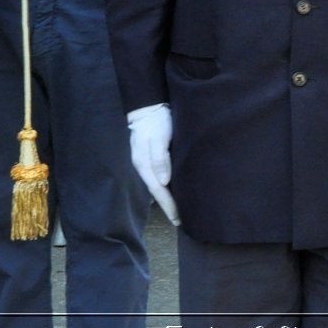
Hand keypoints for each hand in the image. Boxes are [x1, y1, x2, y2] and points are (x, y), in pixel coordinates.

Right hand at [127, 103, 179, 224]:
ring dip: (169, 198)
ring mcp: (148, 163)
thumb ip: (160, 158)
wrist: (149, 106)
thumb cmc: (156, 121)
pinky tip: (177, 189)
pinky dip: (169, 186)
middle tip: (183, 221)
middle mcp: (145, 167)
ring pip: (160, 185)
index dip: (169, 206)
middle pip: (158, 192)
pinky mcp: (154, 157)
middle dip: (169, 207)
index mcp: (144, 165)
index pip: (158, 191)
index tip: (179, 219)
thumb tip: (164, 181)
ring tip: (181, 210)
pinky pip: (162, 177)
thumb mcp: (158, 138)